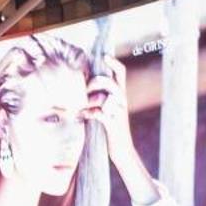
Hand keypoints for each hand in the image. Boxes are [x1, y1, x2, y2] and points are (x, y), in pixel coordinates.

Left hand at [86, 55, 144, 170]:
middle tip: (84, 90)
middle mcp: (121, 102)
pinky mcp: (112, 124)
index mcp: (120, 95)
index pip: (121, 73)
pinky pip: (100, 114)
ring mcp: (118, 113)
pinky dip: (89, 114)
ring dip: (91, 98)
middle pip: (110, 82)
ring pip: (106, 97)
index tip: (105, 55)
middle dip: (94, 82)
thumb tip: (84, 86)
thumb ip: (100, 97)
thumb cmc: (110, 128)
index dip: (114, 63)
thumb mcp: (107, 109)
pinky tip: (84, 116)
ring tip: (83, 104)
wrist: (122, 150)